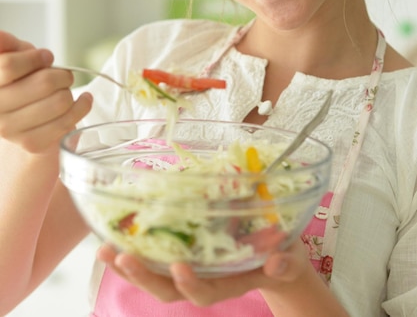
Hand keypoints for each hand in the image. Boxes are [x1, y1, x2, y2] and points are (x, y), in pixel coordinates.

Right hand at [0, 31, 92, 152]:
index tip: (47, 57)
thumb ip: (6, 44)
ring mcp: (10, 130)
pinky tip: (81, 101)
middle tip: (63, 75)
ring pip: (59, 102)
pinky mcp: (31, 143)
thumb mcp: (13, 54)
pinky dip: (81, 108)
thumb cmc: (20, 78)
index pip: (10, 66)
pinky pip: (66, 123)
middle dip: (61, 75)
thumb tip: (1, 36)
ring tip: (66, 89)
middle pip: (43, 84)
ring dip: (70, 92)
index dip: (35, 58)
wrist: (23, 113)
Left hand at [96, 235, 310, 306]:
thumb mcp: (290, 259)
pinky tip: (111, 236)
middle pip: (168, 289)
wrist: (275, 258)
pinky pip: (153, 258)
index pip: (205, 292)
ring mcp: (190, 269)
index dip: (191, 284)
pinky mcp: (182, 255)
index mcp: (228, 282)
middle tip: (123, 257)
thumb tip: (279, 262)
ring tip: (104, 250)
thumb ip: (286, 263)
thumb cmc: (281, 255)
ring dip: (128, 266)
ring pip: (154, 277)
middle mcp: (203, 279)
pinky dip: (132, 250)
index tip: (180, 267)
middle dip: (144, 277)